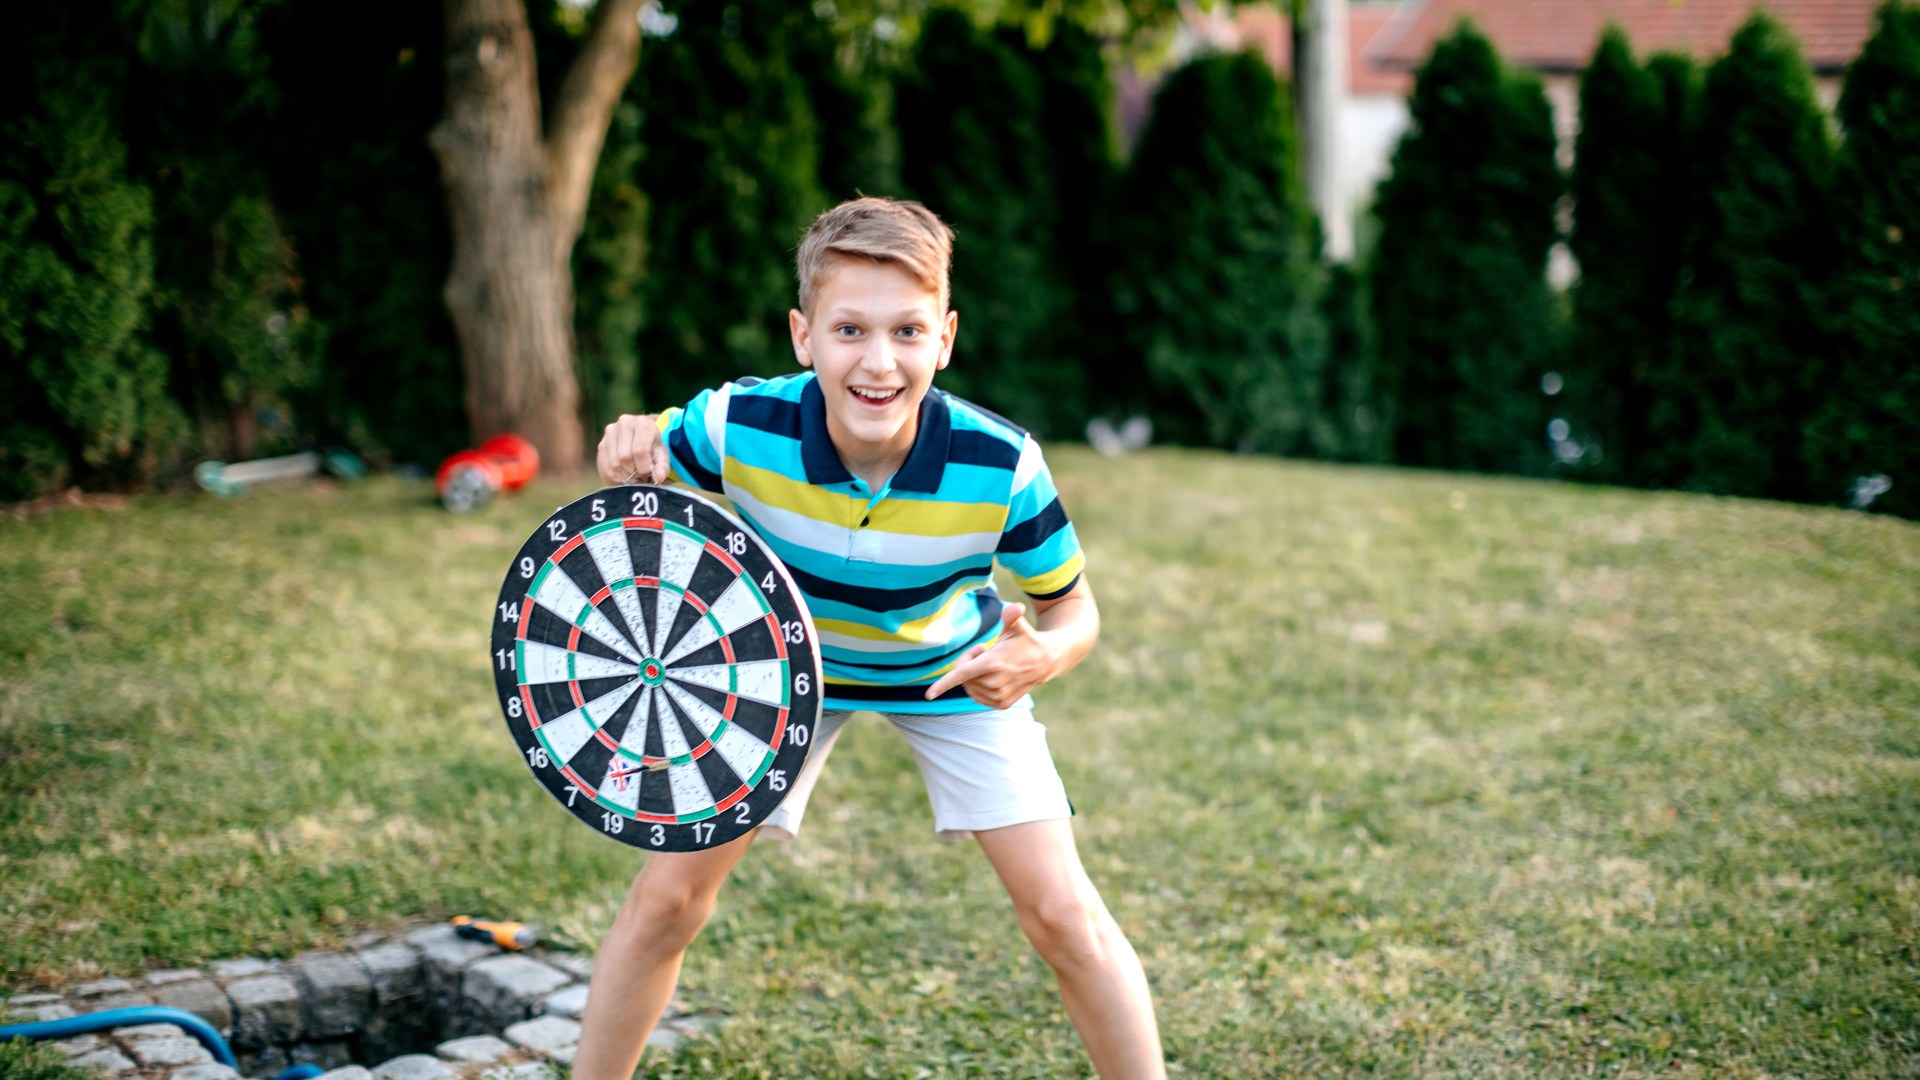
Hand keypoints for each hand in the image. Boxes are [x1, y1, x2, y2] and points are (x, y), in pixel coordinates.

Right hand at [596, 414, 670, 485]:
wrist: (637, 443)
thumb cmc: (652, 450)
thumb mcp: (661, 458)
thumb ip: (662, 467)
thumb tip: (659, 477)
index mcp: (644, 423)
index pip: (639, 451)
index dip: (644, 468)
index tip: (648, 473)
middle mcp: (625, 422)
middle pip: (625, 457)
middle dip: (634, 472)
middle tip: (640, 475)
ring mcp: (611, 432)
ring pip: (615, 463)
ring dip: (625, 475)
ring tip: (633, 474)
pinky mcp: (602, 443)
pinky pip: (606, 466)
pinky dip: (616, 476)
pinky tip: (624, 474)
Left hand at [923, 603, 1058, 709]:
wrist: (1046, 661)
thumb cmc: (1026, 639)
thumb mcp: (1017, 626)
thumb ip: (1011, 617)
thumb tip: (1016, 607)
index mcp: (993, 664)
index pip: (962, 674)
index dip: (943, 684)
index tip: (928, 695)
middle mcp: (994, 683)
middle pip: (963, 676)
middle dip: (969, 662)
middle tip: (984, 649)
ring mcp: (998, 696)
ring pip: (970, 687)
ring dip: (975, 675)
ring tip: (992, 663)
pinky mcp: (1002, 704)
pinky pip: (978, 696)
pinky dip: (980, 686)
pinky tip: (994, 677)